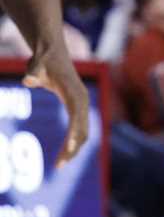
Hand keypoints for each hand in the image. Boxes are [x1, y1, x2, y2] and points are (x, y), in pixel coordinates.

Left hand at [25, 47, 89, 166]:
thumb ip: (32, 73)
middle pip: (83, 129)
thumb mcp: (36, 66)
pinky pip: (80, 128)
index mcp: (75, 92)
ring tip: (59, 164)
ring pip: (83, 131)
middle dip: (72, 148)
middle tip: (58, 166)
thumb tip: (27, 80)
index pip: (77, 116)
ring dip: (74, 148)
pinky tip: (64, 153)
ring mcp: (82, 103)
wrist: (52, 51)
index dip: (74, 133)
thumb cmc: (44, 60)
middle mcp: (82, 99)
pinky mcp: (77, 106)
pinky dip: (74, 142)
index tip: (69, 150)